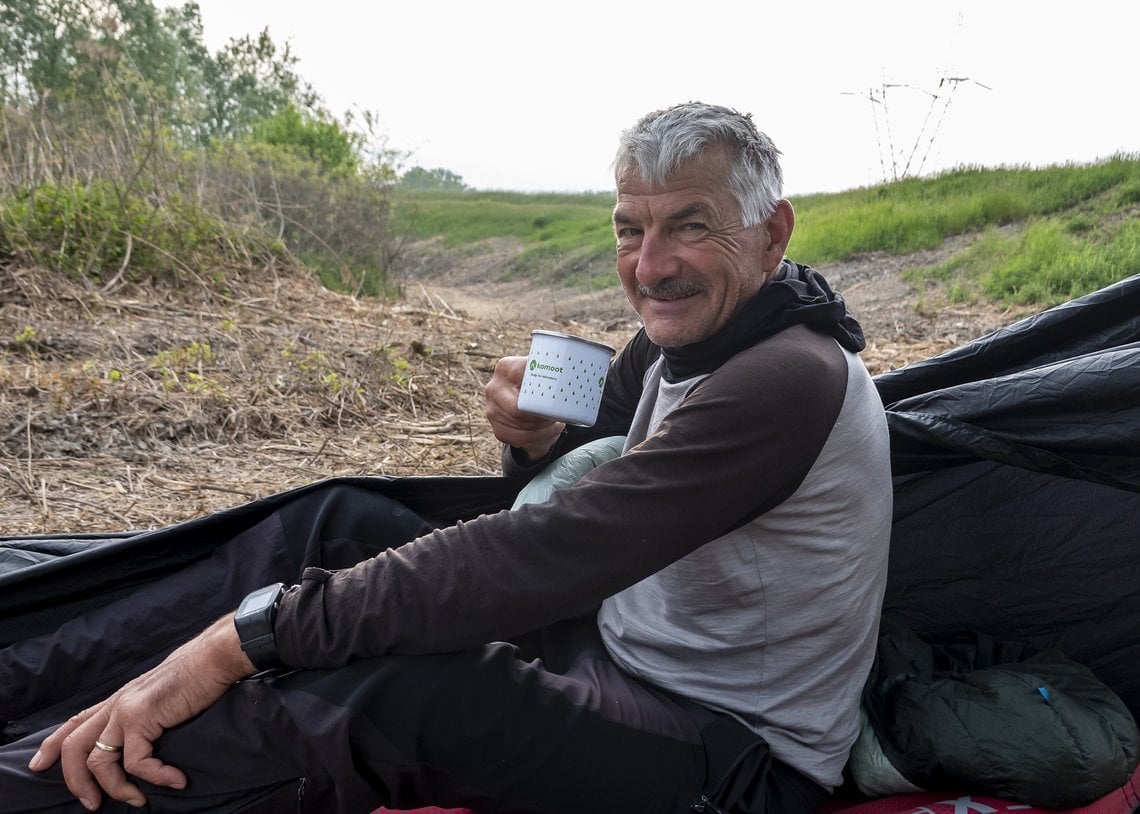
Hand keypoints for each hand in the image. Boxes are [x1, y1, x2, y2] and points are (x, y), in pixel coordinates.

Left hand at [29, 615, 254, 810]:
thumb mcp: (162, 696)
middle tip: (92, 804)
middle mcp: (116, 704)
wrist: (215, 658)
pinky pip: (137, 762)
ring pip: (97, 761)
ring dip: (116, 789)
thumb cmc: (198, 676)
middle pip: (74, 746)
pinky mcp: (142, 717)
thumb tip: (148, 739)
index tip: (40, 764)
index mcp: (120, 700)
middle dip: (76, 782)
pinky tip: (175, 780)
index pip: (76, 723)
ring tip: (138, 799)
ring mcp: (126, 710)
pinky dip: (156, 777)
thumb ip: (147, 714)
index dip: (53, 745)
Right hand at [484, 356, 564, 462]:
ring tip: (556, 424)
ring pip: (521, 426)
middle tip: (559, 415)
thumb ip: (554, 362)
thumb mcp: (543, 369)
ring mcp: (491, 410)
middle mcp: (493, 388)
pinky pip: (518, 439)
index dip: (541, 387)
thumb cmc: (540, 383)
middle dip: (540, 415)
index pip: (523, 376)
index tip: (557, 394)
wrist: (526, 404)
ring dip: (542, 428)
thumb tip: (580, 361)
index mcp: (505, 367)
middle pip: (518, 408)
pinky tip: (546, 432)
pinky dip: (537, 438)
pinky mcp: (497, 429)